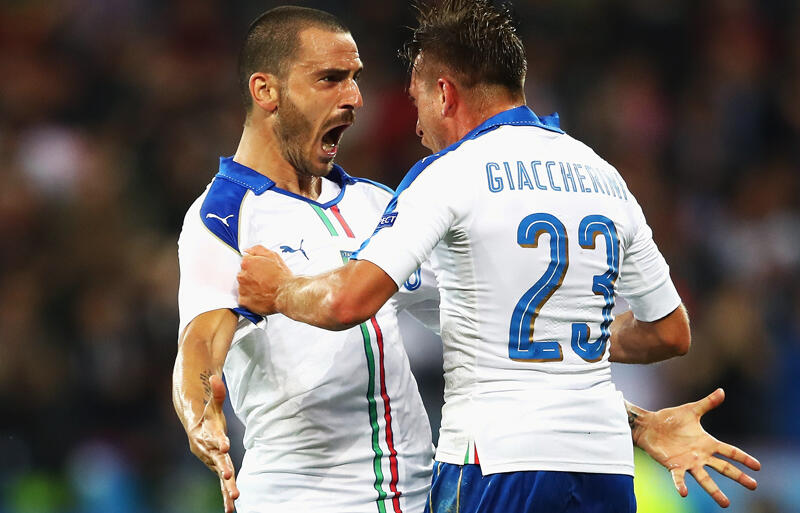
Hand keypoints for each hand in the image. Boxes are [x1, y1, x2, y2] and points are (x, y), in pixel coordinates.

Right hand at [186, 374, 239, 512]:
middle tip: (229, 481)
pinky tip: (232, 510)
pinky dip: (226, 495)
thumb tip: (215, 375)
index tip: (226, 447)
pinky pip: (222, 483)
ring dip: (227, 489)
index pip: (214, 438)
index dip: (219, 442)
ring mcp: (211, 460)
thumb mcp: (212, 402)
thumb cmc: (205, 412)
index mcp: (206, 435)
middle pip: (217, 461)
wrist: (192, 423)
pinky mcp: (216, 466)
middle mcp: (207, 450)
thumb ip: (216, 391)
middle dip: (223, 471)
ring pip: (220, 476)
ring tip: (235, 501)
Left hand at [238, 245, 293, 314]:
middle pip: (243, 275)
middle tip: (264, 281)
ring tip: (264, 290)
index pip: (245, 262)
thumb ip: (257, 250)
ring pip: (243, 288)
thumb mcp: (273, 256)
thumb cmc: (282, 276)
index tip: (262, 271)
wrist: (287, 293)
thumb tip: (247, 251)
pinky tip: (260, 298)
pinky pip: (244, 300)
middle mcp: (242, 276)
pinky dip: (250, 299)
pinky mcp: (244, 302)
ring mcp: (242, 289)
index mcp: (247, 263)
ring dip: (251, 289)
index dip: (255, 267)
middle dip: (252, 278)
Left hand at [632, 388, 759, 507]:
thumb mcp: (691, 410)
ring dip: (715, 491)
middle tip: (754, 486)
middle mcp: (701, 456)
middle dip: (738, 476)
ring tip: (726, 503)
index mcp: (707, 443)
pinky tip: (684, 492)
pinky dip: (681, 485)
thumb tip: (722, 390)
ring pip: (705, 479)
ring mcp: (688, 462)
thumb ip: (707, 403)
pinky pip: (678, 478)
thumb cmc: (670, 418)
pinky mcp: (673, 465)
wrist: (650, 426)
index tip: (758, 466)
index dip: (743, 458)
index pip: (730, 451)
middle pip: (723, 468)